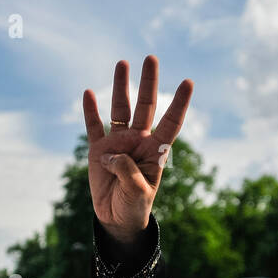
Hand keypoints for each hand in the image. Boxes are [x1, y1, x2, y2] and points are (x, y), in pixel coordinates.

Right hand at [83, 56, 192, 246]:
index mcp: (155, 150)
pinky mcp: (98, 150)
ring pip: (120, 109)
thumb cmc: (134, 206)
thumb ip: (128, 172)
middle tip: (151, 58)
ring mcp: (118, 143)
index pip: (170, 122)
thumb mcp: (137, 193)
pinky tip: (88, 94)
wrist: (117, 218)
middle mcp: (138, 140)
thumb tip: (112, 153)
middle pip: (145, 106)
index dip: (179, 103)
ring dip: (121, 87)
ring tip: (122, 63)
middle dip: (148, 83)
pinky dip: (91, 111)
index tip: (188, 82)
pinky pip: (94, 127)